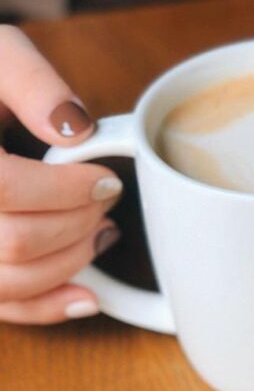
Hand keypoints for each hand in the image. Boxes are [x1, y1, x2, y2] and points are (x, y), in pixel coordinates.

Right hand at [0, 26, 121, 323]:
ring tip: (100, 231)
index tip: (106, 181)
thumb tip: (76, 129)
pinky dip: (46, 307)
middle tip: (106, 197)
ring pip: (8, 281)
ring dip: (72, 262)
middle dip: (78, 222)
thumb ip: (32, 83)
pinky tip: (87, 296)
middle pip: (16, 241)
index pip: (5, 188)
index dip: (67, 190)